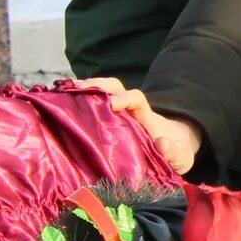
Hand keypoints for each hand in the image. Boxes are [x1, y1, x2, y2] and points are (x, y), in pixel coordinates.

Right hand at [72, 76, 202, 174]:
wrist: (172, 153)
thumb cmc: (174, 153)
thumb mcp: (179, 156)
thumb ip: (173, 152)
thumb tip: (161, 144)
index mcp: (146, 117)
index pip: (135, 98)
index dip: (124, 97)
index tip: (112, 104)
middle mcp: (129, 112)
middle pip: (114, 88)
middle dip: (98, 84)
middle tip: (77, 88)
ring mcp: (117, 117)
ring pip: (101, 95)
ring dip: (84, 92)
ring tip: (62, 95)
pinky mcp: (107, 126)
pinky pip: (93, 110)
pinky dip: (79, 105)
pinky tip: (62, 107)